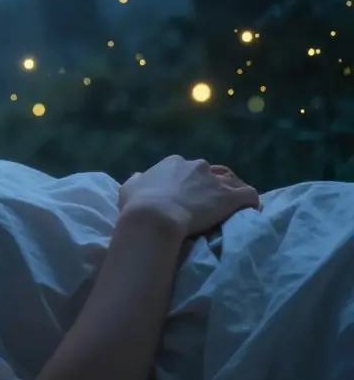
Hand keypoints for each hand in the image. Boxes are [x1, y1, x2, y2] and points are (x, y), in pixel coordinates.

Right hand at [119, 155, 259, 238]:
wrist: (154, 216)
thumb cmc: (138, 204)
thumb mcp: (129, 187)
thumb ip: (137, 180)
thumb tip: (139, 176)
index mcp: (173, 163)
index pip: (188, 169)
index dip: (190, 182)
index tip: (188, 196)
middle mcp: (196, 166)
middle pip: (213, 172)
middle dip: (213, 185)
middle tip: (209, 204)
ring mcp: (215, 180)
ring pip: (233, 182)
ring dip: (234, 192)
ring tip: (233, 208)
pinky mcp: (230, 196)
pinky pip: (249, 195)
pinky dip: (251, 203)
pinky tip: (251, 212)